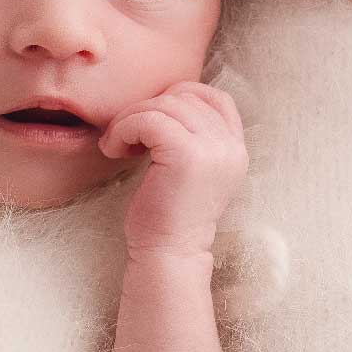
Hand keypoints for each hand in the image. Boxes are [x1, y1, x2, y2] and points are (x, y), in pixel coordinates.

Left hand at [99, 82, 247, 263]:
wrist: (168, 255)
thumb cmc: (168, 216)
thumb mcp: (191, 170)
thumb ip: (193, 137)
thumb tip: (163, 99)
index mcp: (235, 150)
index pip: (216, 97)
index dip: (179, 96)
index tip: (152, 121)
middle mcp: (231, 147)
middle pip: (184, 96)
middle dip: (147, 108)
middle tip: (126, 136)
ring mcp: (213, 150)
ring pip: (163, 105)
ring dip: (130, 119)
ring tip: (118, 145)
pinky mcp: (186, 155)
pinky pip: (148, 119)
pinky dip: (124, 128)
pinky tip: (115, 150)